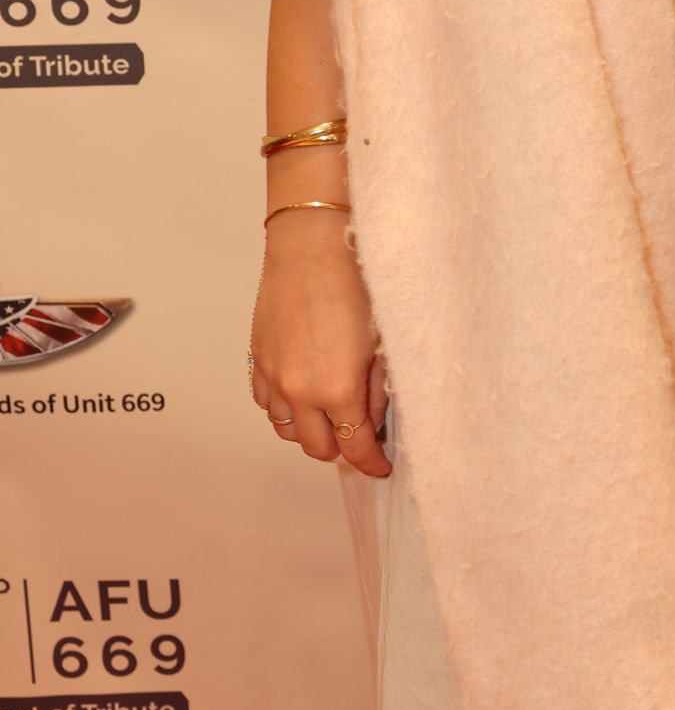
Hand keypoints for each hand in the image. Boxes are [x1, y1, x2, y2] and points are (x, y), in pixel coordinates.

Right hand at [249, 212, 390, 478]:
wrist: (313, 244)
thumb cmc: (354, 281)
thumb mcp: (382, 341)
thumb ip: (378, 387)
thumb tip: (375, 417)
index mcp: (337, 389)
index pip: (354, 447)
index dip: (371, 463)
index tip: (380, 466)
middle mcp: (299, 389)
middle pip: (316, 448)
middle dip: (341, 449)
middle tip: (359, 438)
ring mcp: (273, 376)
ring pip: (286, 430)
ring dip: (309, 430)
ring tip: (331, 414)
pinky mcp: (257, 359)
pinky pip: (266, 404)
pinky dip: (284, 408)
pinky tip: (302, 392)